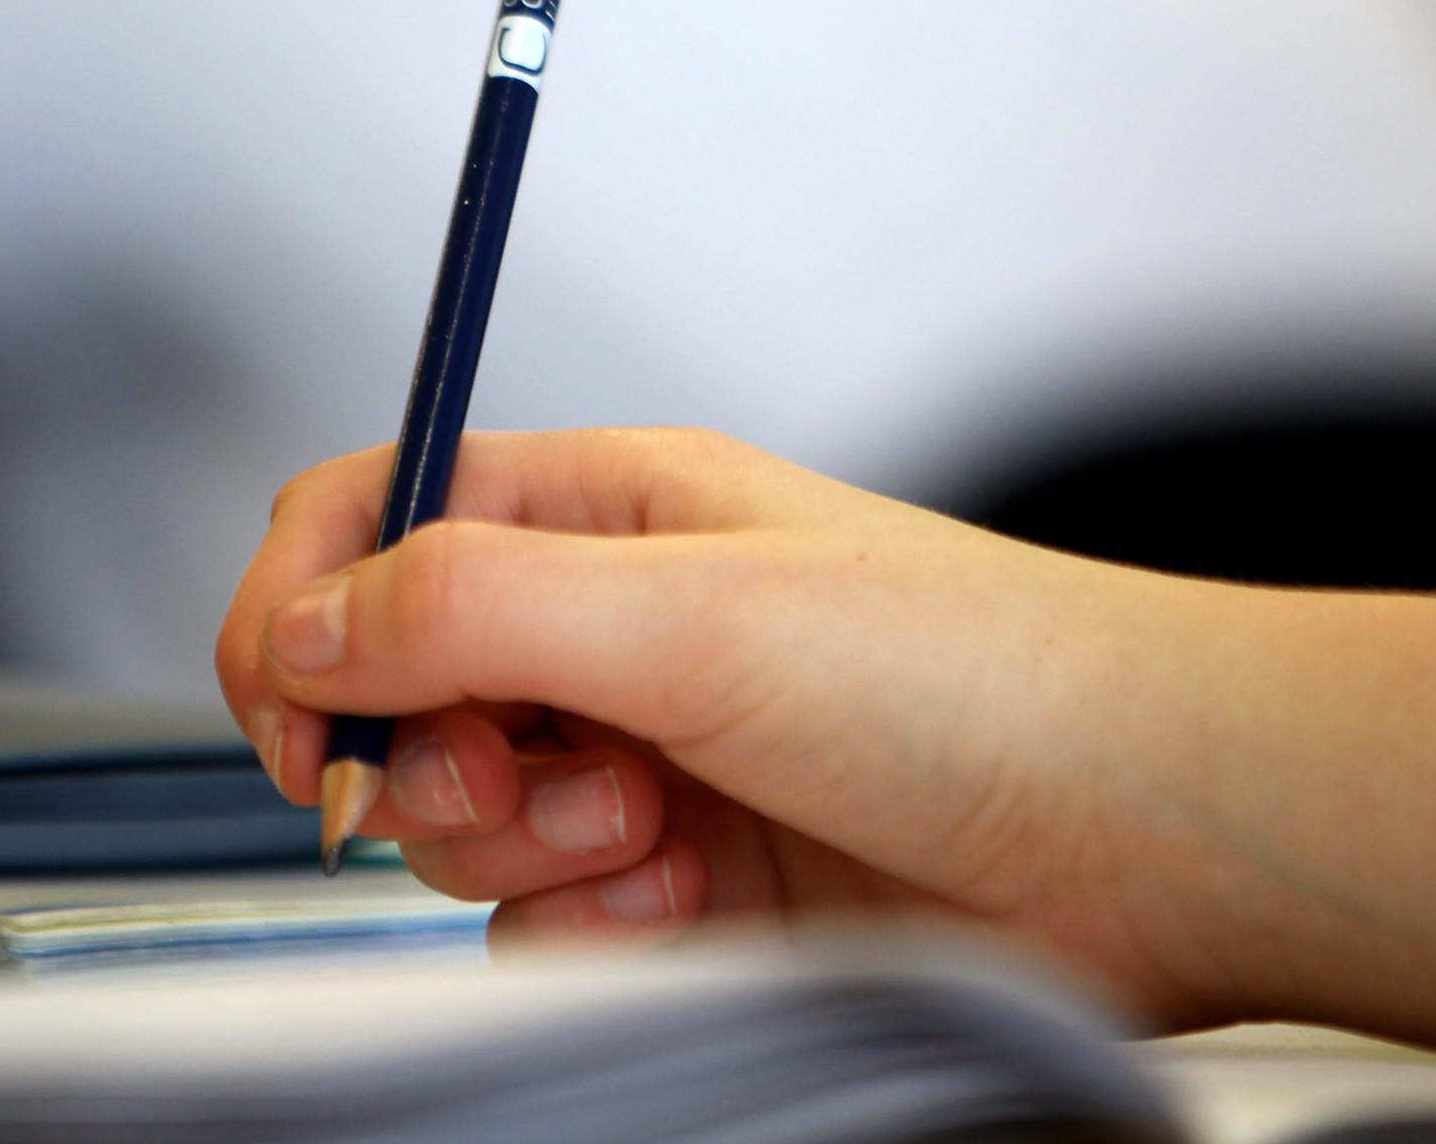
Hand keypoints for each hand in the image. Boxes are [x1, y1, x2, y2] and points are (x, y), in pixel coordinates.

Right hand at [217, 427, 1245, 1024]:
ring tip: (654, 835)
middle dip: (424, 756)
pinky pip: (535, 921)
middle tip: (517, 773)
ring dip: (526, 844)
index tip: (290, 711)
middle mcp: (607, 625)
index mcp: (603, 508)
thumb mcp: (695, 608)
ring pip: (453, 819)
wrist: (1145, 835)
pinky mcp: (673, 884)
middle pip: (389, 689)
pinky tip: (692, 902)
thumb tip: (308, 627)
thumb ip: (471, 606)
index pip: (371, 516)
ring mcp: (638, 759)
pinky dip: (589, 926)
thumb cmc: (980, 676)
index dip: (300, 607)